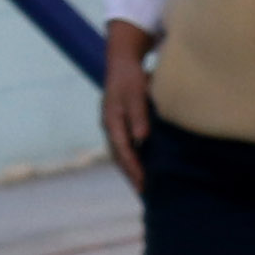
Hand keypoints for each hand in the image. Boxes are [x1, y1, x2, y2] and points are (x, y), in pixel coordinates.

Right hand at [103, 23, 154, 185]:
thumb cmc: (131, 77)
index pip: (123, 151)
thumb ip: (138, 115)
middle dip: (131, 174)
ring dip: (130, 168)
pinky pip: (124, 144)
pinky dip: (132, 156)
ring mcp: (113, 125)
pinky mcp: (119, 122)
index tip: (143, 183)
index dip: (133, 168)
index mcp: (112, 121)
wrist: (122, 61)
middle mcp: (110, 126)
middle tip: (143, 192)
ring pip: (120, 152)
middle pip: (119, 156)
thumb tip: (141, 140)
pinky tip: (141, 163)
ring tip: (142, 184)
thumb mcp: (136, 93)